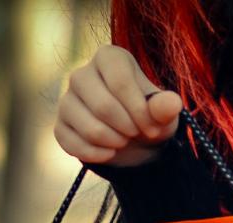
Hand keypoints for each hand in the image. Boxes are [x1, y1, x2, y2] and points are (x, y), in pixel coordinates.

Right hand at [54, 44, 182, 166]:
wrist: (134, 141)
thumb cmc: (149, 116)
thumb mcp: (164, 112)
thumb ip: (166, 106)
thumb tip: (171, 103)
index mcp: (109, 58)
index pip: (120, 81)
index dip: (139, 110)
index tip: (153, 127)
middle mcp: (82, 74)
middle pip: (103, 106)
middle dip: (128, 128)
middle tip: (138, 134)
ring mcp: (67, 100)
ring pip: (89, 128)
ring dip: (115, 143)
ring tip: (125, 140)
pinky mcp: (60, 125)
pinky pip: (74, 145)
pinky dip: (99, 155)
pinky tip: (110, 152)